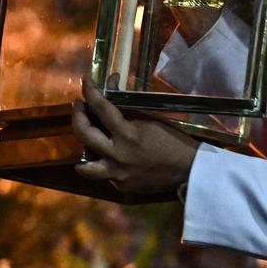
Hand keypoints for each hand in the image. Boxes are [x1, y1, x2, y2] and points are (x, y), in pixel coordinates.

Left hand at [71, 77, 198, 194]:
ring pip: (85, 167)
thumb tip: (111, 87)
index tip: (84, 80)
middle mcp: (117, 155)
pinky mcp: (122, 187)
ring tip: (84, 142)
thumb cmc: (172, 140)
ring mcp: (118, 175)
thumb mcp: (150, 119)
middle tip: (78, 106)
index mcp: (128, 134)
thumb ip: (127, 107)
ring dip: (82, 151)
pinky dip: (105, 164)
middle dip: (77, 116)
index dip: (90, 91)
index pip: (101, 108)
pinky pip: (105, 175)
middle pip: (84, 134)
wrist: (188, 169)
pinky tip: (110, 158)